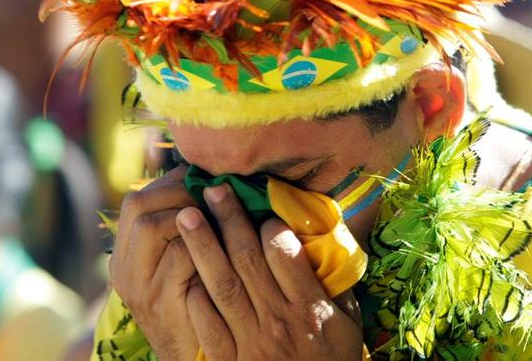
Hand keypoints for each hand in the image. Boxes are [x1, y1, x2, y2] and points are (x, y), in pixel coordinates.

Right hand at [108, 166, 200, 360]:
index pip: (137, 200)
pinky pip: (180, 257)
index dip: (171, 183)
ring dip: (192, 214)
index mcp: (127, 255)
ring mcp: (139, 285)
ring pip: (154, 226)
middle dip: (179, 191)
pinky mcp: (160, 302)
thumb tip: (211, 183)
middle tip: (211, 191)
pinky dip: (203, 245)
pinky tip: (224, 246)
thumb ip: (186, 231)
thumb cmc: (198, 306)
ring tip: (217, 214)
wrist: (192, 359)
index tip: (202, 178)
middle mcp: (124, 267)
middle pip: (138, 205)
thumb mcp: (184, 265)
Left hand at [176, 184, 364, 360]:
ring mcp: (251, 342)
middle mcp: (279, 321)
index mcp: (310, 308)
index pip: (285, 253)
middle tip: (212, 189)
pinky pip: (206, 324)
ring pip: (222, 285)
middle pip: (248, 260)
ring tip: (185, 216)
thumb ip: (334, 284)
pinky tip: (183, 272)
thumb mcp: (348, 323)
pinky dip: (194, 297)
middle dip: (229, 220)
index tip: (260, 209)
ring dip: (201, 247)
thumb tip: (322, 239)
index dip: (269, 225)